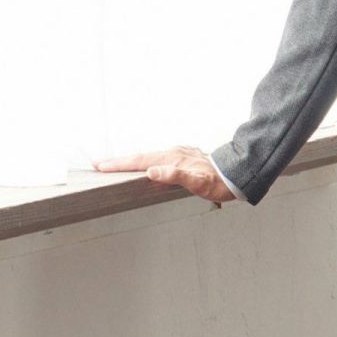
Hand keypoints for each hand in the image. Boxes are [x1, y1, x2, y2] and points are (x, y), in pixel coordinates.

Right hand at [91, 145, 235, 205]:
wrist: (237, 175)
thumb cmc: (218, 183)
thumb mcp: (197, 183)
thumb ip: (175, 175)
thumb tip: (152, 171)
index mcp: (172, 159)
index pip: (140, 161)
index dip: (119, 164)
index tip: (101, 166)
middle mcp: (173, 153)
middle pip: (140, 157)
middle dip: (119, 161)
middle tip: (99, 164)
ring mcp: (179, 154)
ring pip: (149, 156)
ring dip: (131, 160)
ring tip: (116, 164)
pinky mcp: (184, 157)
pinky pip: (159, 157)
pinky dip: (147, 160)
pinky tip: (146, 164)